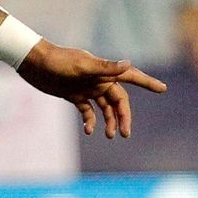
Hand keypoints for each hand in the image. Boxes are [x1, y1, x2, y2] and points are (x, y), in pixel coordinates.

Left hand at [16, 39, 166, 137]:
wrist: (33, 63)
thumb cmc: (58, 61)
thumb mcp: (81, 66)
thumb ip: (105, 67)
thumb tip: (128, 64)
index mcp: (104, 71)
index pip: (131, 76)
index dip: (147, 82)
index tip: (163, 89)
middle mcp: (99, 79)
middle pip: (119, 100)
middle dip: (124, 116)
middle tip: (125, 134)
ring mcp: (87, 88)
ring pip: (105, 108)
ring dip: (109, 121)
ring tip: (108, 135)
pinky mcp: (74, 95)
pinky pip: (88, 111)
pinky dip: (91, 121)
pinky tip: (89, 131)